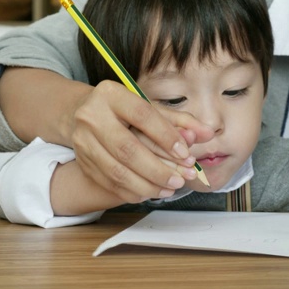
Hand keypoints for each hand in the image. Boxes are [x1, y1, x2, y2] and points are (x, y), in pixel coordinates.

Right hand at [70, 80, 213, 202]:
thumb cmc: (126, 111)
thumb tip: (207, 133)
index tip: (186, 154)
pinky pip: (108, 183)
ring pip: (117, 171)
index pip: (143, 115)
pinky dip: (132, 191)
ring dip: (147, 185)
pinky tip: (150, 193)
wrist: (84, 114)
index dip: (167, 136)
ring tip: (170, 189)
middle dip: (158, 169)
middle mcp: (92, 116)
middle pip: (127, 149)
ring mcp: (83, 141)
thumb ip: (180, 121)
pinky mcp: (82, 161)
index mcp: (112, 94)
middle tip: (181, 180)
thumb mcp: (151, 108)